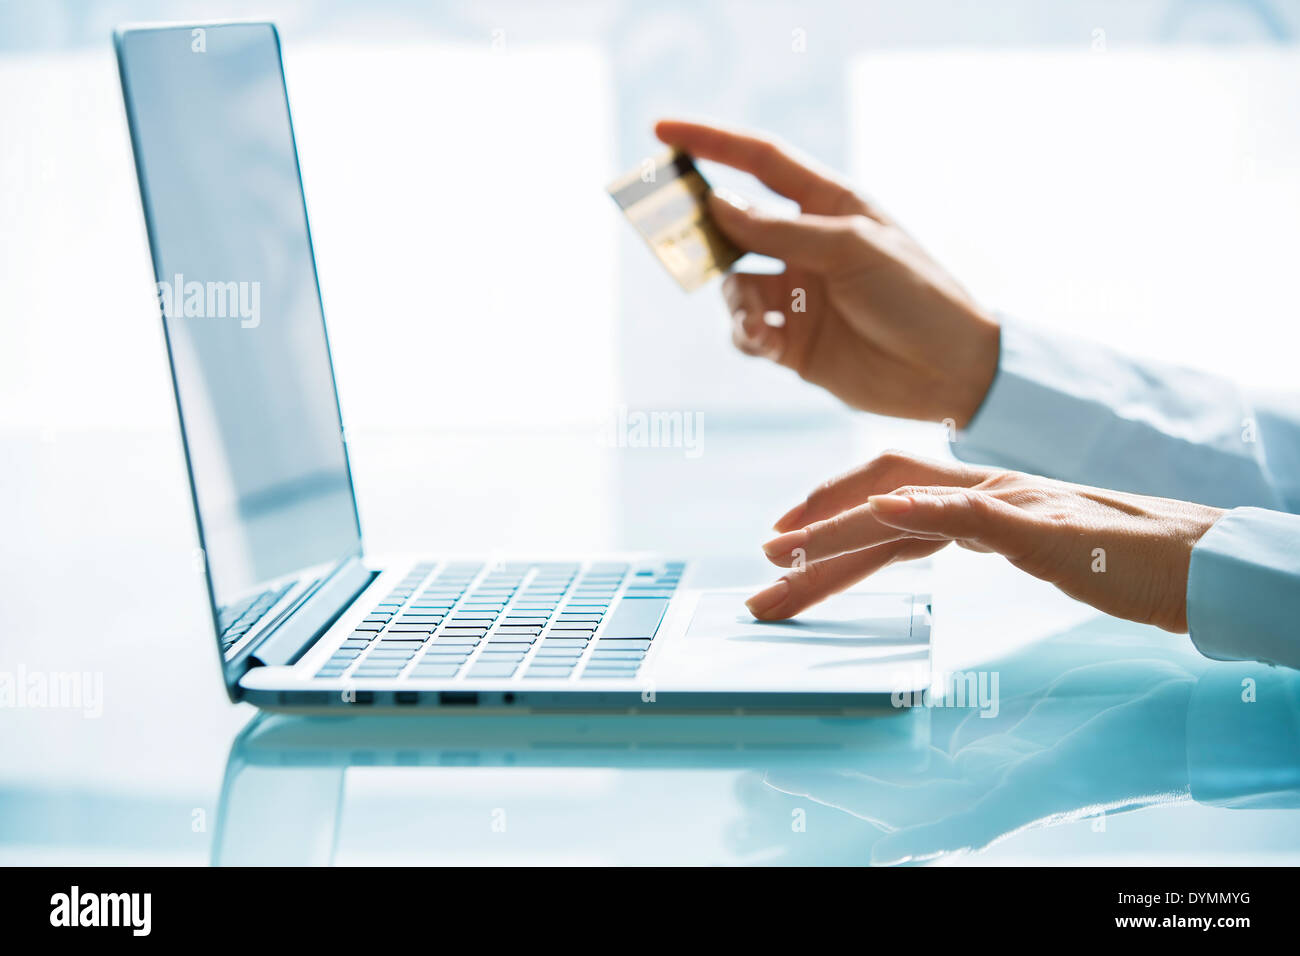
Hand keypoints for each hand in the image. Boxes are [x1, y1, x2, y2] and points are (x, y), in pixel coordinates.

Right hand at [655, 119, 1000, 426]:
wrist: (950, 372)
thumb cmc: (916, 296)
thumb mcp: (852, 248)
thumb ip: (781, 230)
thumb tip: (718, 205)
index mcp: (829, 205)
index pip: (760, 161)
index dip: (712, 142)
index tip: (662, 130)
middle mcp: (807, 245)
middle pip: (734, 224)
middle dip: (701, 230)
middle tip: (669, 235)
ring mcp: (798, 294)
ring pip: (733, 285)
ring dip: (734, 299)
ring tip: (755, 318)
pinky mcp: (793, 341)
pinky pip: (746, 330)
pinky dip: (745, 332)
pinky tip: (764, 340)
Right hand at [748, 451, 1224, 632]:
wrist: (1207, 567)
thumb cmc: (1145, 557)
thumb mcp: (1062, 542)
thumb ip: (972, 520)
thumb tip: (888, 508)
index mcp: (987, 491)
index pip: (886, 502)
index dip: (827, 526)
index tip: (779, 552)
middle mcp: (980, 496)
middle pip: (875, 513)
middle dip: (814, 547)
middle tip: (764, 584)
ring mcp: (990, 515)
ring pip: (894, 530)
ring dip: (839, 557)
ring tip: (793, 582)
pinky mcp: (1003, 537)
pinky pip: (923, 542)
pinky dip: (882, 553)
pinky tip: (866, 561)